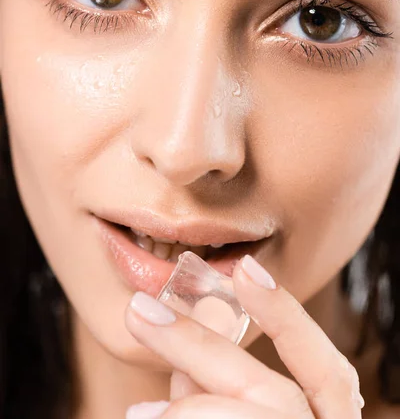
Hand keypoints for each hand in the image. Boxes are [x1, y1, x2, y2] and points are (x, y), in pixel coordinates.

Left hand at [124, 254, 364, 417]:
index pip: (327, 374)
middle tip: (141, 312)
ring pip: (266, 414)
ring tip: (139, 412)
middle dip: (203, 349)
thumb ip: (215, 388)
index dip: (288, 318)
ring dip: (191, 407)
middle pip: (276, 396)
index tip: (246, 268)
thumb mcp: (225, 414)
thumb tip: (180, 360)